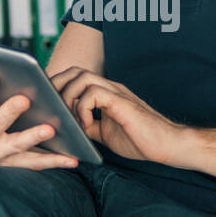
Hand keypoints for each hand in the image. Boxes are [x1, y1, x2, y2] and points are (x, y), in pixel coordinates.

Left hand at [49, 67, 183, 163]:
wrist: (167, 145)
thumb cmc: (140, 139)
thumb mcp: (105, 134)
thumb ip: (88, 126)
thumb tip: (67, 128)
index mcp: (105, 93)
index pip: (75, 77)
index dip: (58, 86)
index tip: (48, 103)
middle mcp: (110, 88)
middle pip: (75, 71)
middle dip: (57, 86)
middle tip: (52, 108)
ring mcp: (116, 92)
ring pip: (82, 77)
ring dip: (68, 97)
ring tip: (69, 118)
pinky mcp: (121, 102)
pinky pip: (93, 93)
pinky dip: (83, 108)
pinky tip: (86, 125)